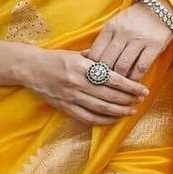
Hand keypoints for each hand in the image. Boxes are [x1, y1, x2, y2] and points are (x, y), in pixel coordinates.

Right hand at [24, 47, 150, 125]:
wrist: (30, 69)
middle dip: (128, 99)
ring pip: (100, 108)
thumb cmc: (55, 58)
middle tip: (140, 100)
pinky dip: (102, 120)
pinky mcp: (65, 107)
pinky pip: (87, 117)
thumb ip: (96, 58)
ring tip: (131, 111)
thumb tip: (116, 62)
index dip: (130, 86)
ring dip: (119, 111)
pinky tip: (112, 119)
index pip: (112, 78)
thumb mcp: (76, 53)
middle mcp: (77, 83)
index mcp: (82, 66)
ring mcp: (70, 97)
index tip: (142, 89)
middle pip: (109, 95)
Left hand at [81, 0, 172, 83]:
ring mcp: (139, 39)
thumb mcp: (115, 24)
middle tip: (105, 85)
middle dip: (104, 77)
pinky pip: (141, 67)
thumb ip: (103, 40)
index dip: (92, 68)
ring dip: (119, 79)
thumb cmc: (134, 19)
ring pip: (122, 66)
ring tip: (119, 86)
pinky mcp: (154, 46)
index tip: (93, 77)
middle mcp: (123, 33)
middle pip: (107, 62)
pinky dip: (135, 78)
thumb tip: (86, 57)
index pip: (95, 53)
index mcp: (110, 27)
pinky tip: (133, 82)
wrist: (161, 8)